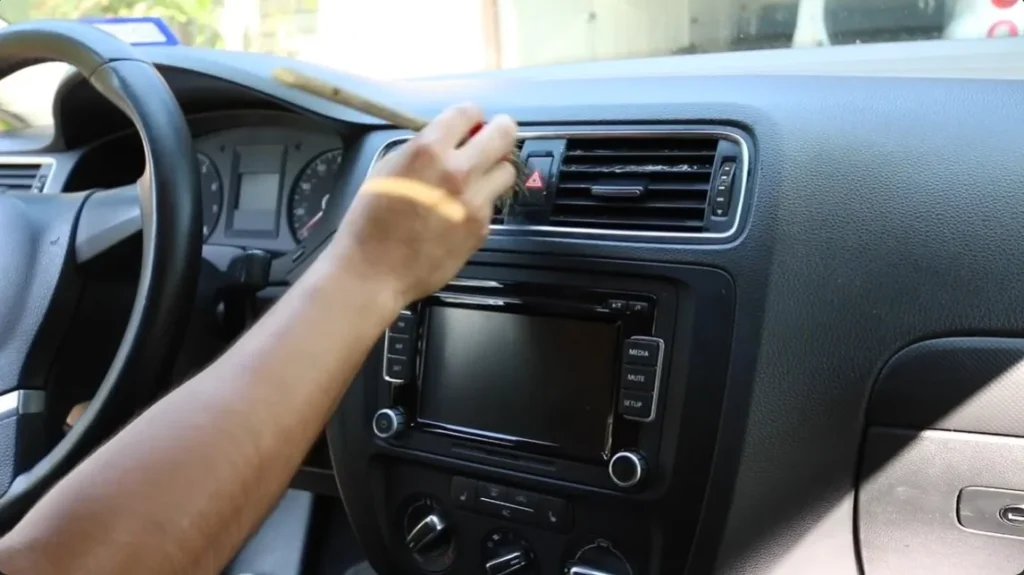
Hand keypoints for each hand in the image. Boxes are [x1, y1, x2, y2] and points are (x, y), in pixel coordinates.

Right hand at [326, 104, 517, 307]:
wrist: (374, 271)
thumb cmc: (370, 222)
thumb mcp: (387, 169)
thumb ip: (421, 149)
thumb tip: (446, 141)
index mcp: (428, 150)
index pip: (469, 112)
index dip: (472, 116)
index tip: (471, 123)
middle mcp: (458, 171)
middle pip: (504, 134)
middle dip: (499, 131)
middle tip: (493, 138)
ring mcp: (474, 201)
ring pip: (506, 170)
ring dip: (494, 169)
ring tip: (476, 178)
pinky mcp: (482, 227)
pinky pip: (492, 204)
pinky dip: (481, 202)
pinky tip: (460, 212)